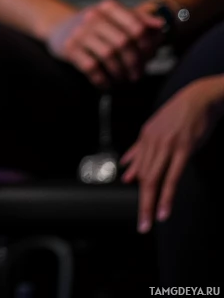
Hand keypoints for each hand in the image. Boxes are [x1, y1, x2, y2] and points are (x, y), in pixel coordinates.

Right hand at [46, 0, 164, 85]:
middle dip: (135, 63)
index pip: (136, 26)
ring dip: (120, 73)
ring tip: (123, 80)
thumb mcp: (116, 18)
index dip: (147, 44)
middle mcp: (93, 16)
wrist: (59, 27)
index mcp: (108, 7)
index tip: (149, 56)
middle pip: (124, 42)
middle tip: (137, 74)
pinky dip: (103, 79)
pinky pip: (91, 67)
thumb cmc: (97, 26)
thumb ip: (140, 20)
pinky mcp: (69, 48)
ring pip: (109, 55)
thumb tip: (161, 25)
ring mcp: (80, 32)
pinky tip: (107, 83)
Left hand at [120, 77, 223, 231]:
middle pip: (144, 178)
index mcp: (145, 138)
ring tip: (149, 221)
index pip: (138, 170)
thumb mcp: (156, 130)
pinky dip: (166, 195)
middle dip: (142, 204)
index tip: (138, 211)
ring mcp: (166, 146)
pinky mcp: (182, 149)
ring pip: (154, 179)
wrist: (198, 98)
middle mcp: (152, 142)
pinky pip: (172, 176)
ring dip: (151, 203)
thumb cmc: (180, 115)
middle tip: (141, 225)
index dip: (137, 192)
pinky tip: (164, 210)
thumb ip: (140, 151)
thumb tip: (126, 170)